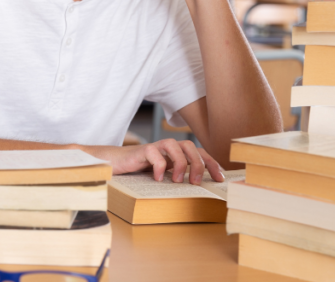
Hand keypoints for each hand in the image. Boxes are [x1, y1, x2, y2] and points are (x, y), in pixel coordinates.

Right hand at [85, 139, 224, 183]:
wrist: (114, 164)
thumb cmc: (140, 171)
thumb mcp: (164, 176)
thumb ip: (178, 177)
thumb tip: (199, 190)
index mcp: (176, 154)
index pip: (199, 153)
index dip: (211, 163)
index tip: (220, 179)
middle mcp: (168, 148)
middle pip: (190, 146)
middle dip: (198, 163)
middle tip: (197, 182)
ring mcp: (155, 147)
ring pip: (174, 145)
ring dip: (181, 163)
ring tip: (178, 180)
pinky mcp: (141, 150)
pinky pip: (154, 153)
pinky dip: (159, 166)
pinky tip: (157, 178)